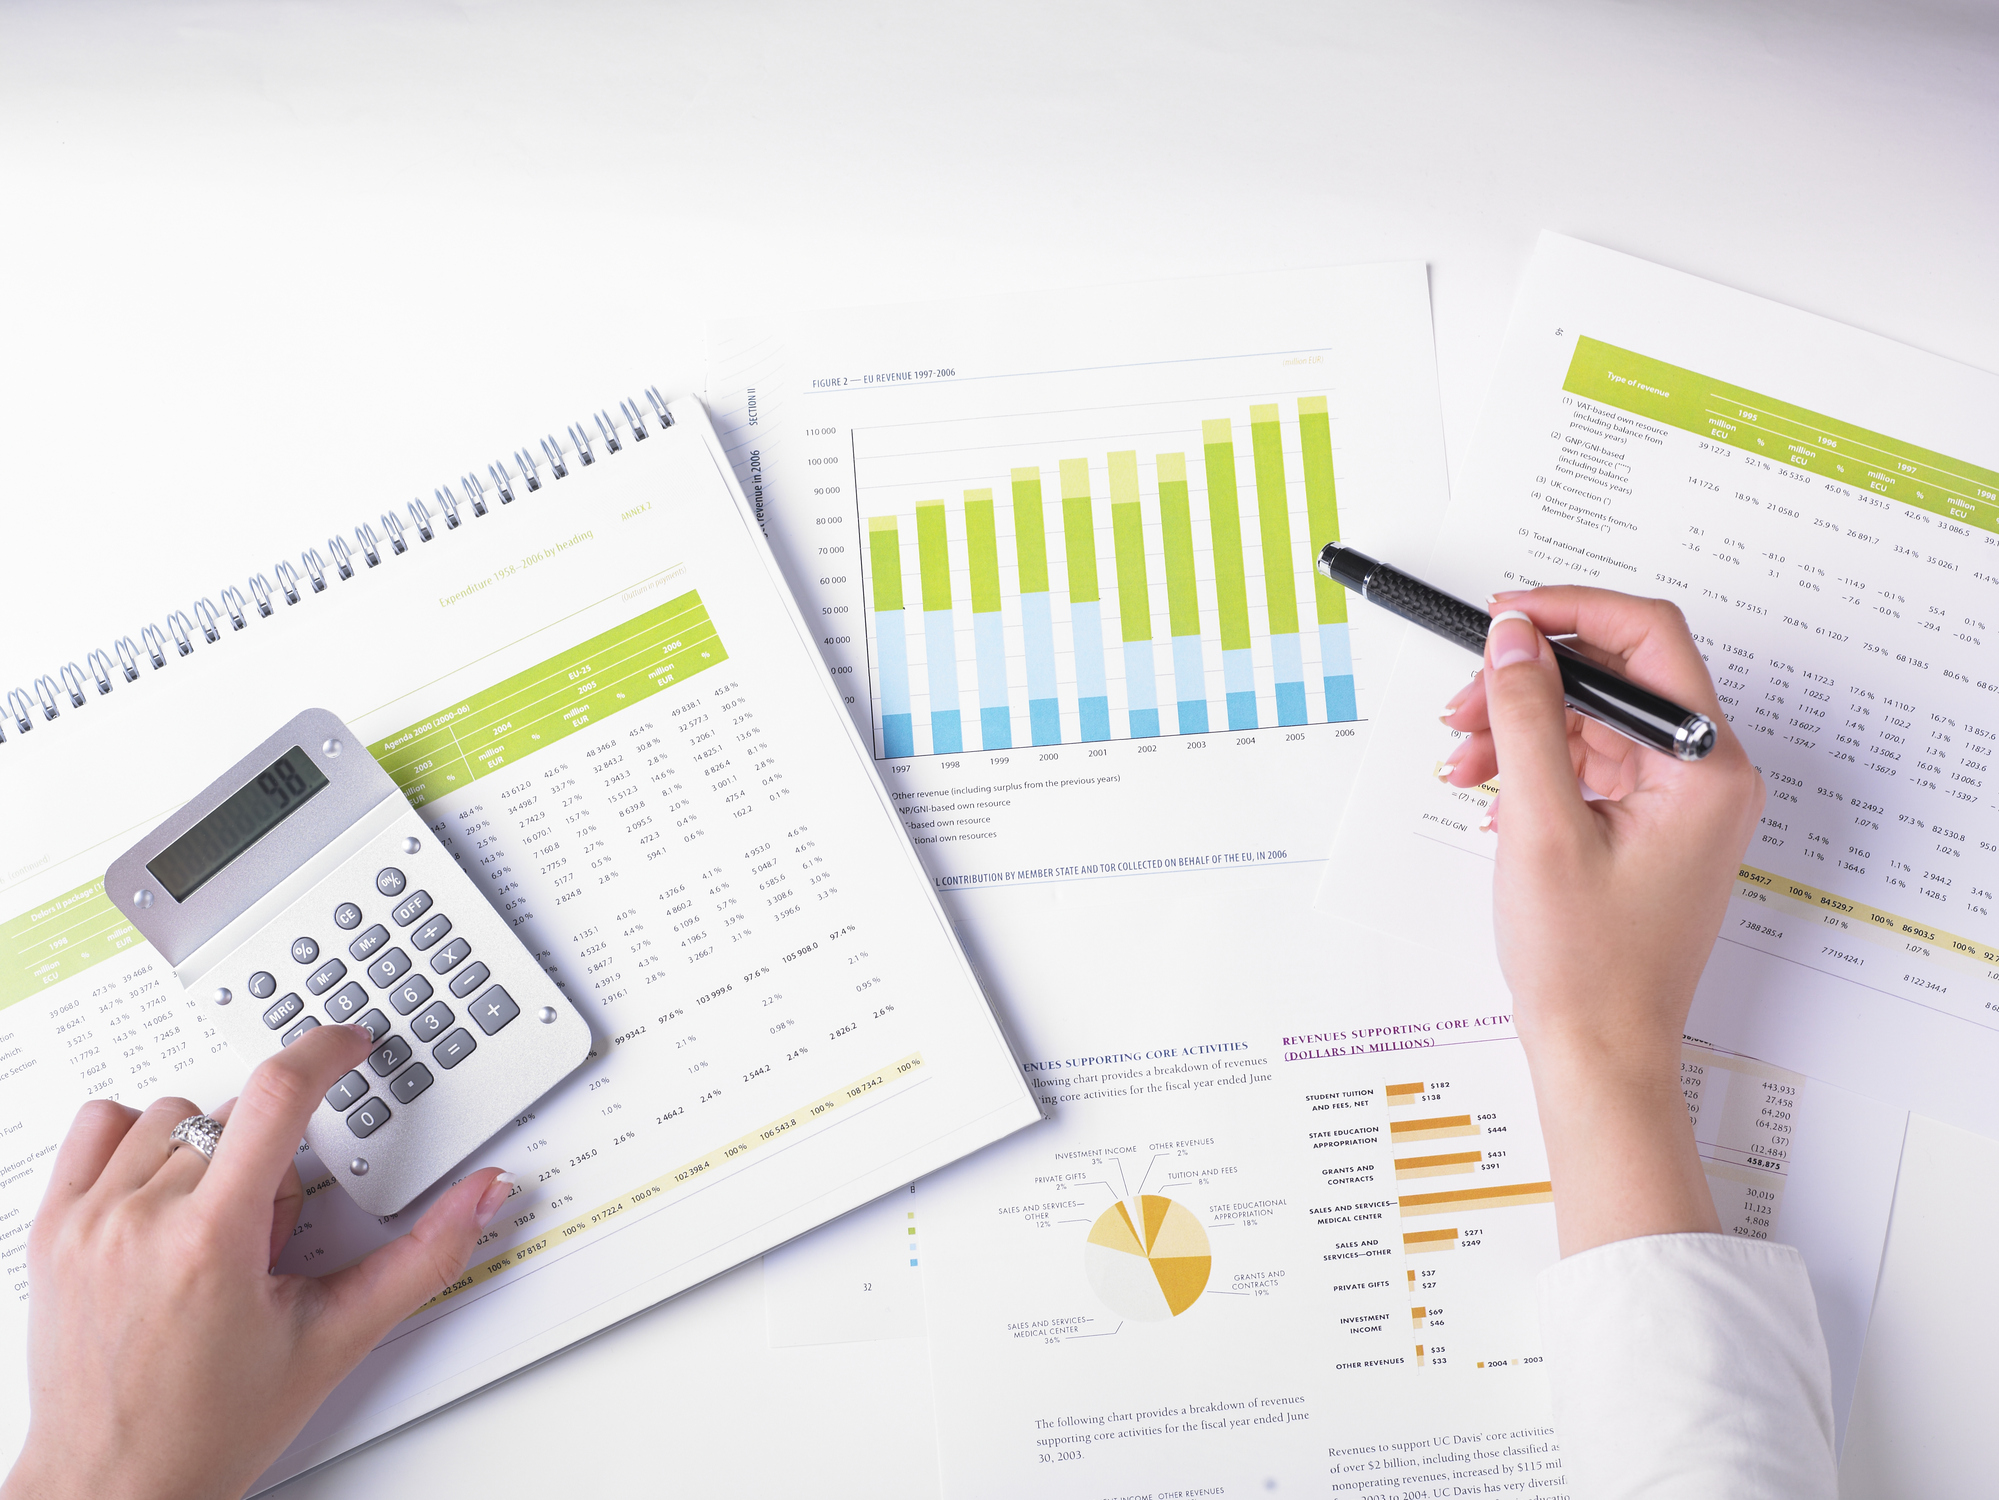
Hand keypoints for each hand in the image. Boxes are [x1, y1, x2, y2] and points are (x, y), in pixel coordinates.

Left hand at [3, 1024, 515, 1499]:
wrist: (116, 1484)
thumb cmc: (211, 1426)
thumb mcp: (337, 1338)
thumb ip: (425, 1256)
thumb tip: (482, 1195)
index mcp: (211, 1241)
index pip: (277, 1094)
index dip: (325, 1051)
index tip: (348, 1045)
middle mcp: (140, 1220)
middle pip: (237, 1118)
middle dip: (275, 1160)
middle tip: (270, 1238)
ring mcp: (88, 1221)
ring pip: (175, 1115)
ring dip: (212, 1149)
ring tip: (218, 1227)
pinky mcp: (52, 1227)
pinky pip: (101, 1126)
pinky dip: (141, 1138)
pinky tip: (165, 1193)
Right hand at [1438, 588, 1765, 1254]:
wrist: (1599, 1052)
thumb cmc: (1587, 964)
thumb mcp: (1541, 824)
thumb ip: (1525, 717)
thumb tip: (1514, 636)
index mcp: (1705, 767)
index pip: (1648, 637)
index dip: (1569, 612)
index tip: (1504, 617)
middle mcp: (1705, 776)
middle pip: (1613, 678)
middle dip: (1527, 682)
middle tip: (1463, 705)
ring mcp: (1678, 803)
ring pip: (1591, 721)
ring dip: (1518, 728)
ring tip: (1462, 761)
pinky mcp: (1648, 827)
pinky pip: (1587, 765)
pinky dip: (1532, 768)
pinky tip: (1490, 793)